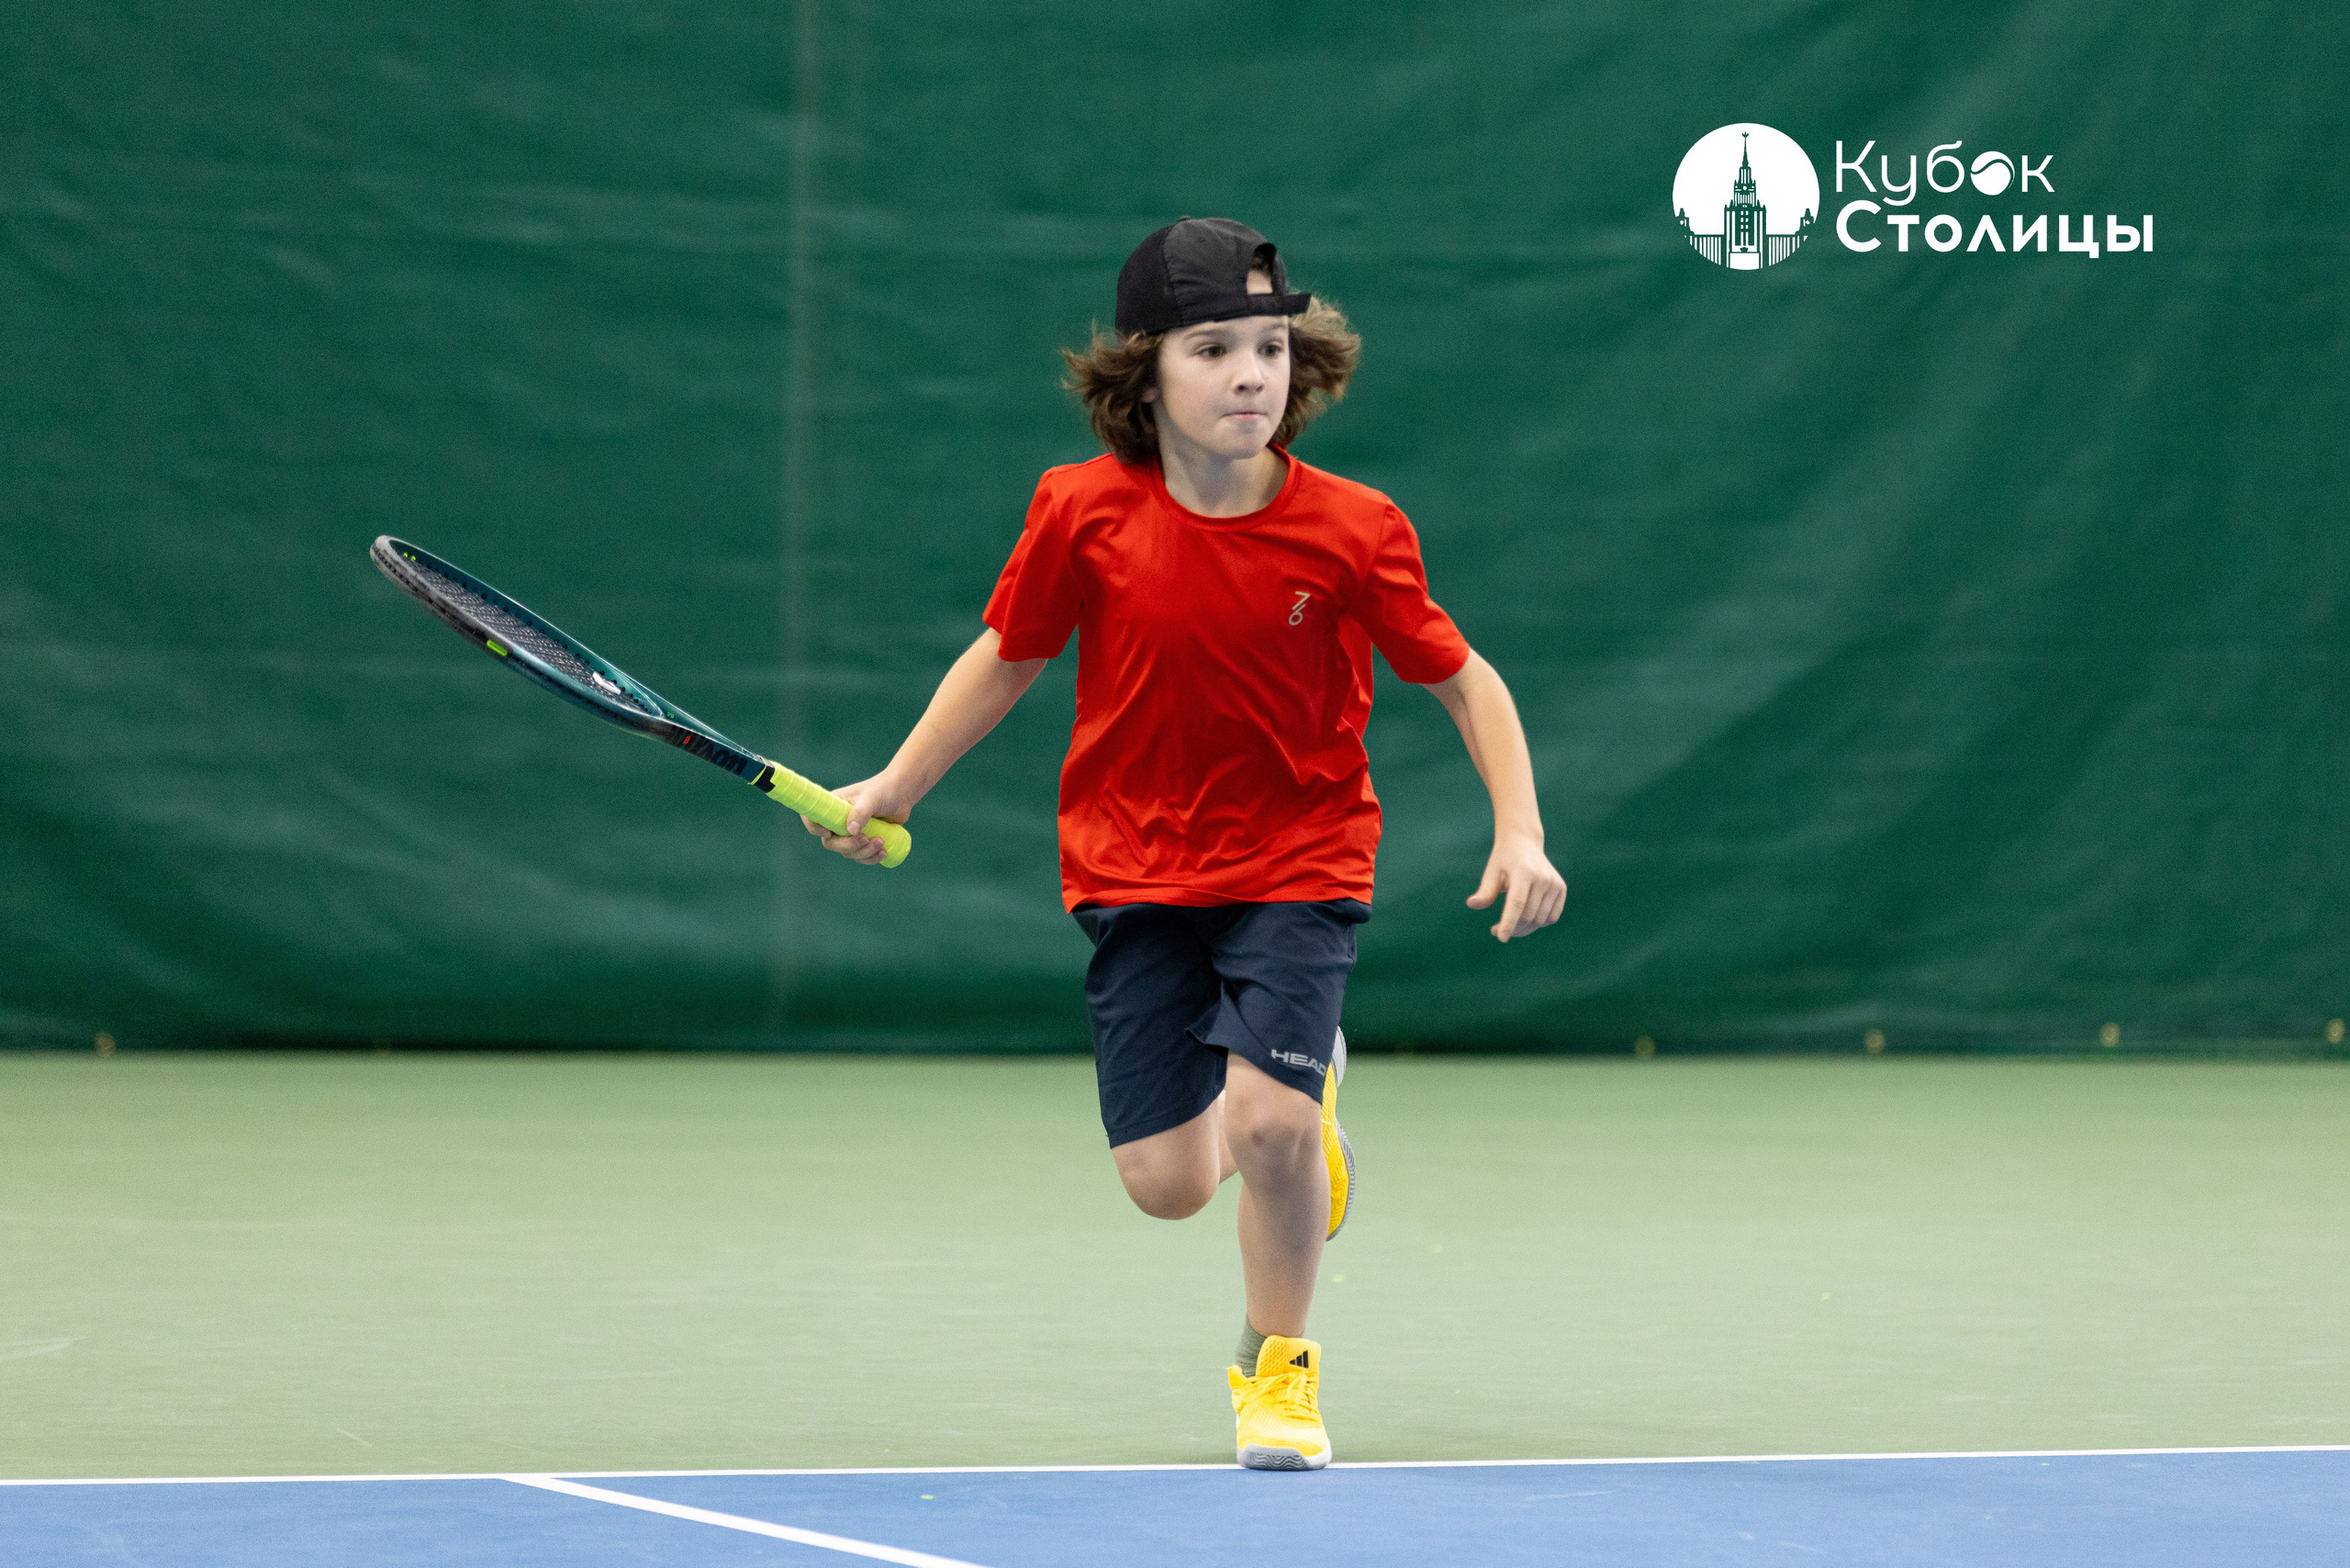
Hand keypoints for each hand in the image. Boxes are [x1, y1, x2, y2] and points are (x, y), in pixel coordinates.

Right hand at [802, 772, 916, 865]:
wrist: (902, 795)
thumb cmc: (884, 790)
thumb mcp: (872, 798)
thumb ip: (861, 812)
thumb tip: (851, 831)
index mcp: (833, 806)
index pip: (813, 817)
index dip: (814, 827)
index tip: (828, 833)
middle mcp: (838, 821)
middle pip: (831, 843)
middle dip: (848, 845)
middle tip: (866, 838)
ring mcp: (850, 833)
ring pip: (847, 852)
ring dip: (864, 852)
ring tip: (882, 841)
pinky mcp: (863, 841)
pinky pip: (861, 856)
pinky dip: (871, 858)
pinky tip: (884, 852)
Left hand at [1466, 834, 1566, 942]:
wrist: (1524, 842)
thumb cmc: (1503, 860)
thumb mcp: (1491, 872)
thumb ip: (1485, 891)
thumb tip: (1472, 905)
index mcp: (1523, 872)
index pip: (1517, 903)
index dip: (1509, 922)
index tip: (1501, 938)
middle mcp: (1542, 878)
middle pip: (1528, 915)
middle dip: (1512, 928)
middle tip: (1495, 931)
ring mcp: (1554, 883)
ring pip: (1540, 920)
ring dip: (1524, 929)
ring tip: (1510, 927)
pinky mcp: (1561, 889)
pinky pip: (1552, 917)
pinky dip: (1539, 924)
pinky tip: (1525, 920)